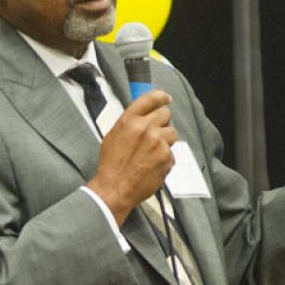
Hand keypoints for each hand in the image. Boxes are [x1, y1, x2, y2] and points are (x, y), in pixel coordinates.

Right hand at [87, 90, 177, 224]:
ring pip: (172, 133)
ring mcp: (158, 142)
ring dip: (165, 141)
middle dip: (163, 122)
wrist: (115, 188)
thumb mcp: (113, 136)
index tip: (166, 98)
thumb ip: (129, 122)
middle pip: (166, 114)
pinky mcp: (166, 157)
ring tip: (152, 152)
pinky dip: (165, 158)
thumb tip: (142, 115)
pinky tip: (152, 165)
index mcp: (129, 120)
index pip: (150, 98)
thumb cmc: (111, 165)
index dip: (161, 97)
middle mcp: (145, 128)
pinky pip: (172, 152)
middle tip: (155, 133)